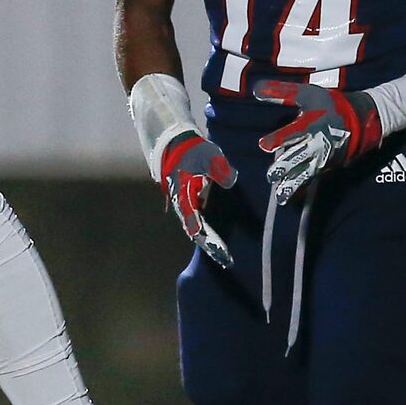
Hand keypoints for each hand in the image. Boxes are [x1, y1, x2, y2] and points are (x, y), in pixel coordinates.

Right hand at [158, 129, 239, 268]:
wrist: (175, 144)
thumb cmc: (192, 150)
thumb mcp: (208, 156)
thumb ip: (218, 169)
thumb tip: (231, 182)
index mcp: (183, 195)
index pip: (195, 222)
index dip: (207, 237)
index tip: (220, 250)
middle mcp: (182, 204)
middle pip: (195, 231)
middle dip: (210, 246)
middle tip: (226, 261)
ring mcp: (185, 204)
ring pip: (195, 228)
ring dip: (209, 242)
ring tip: (224, 257)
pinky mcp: (189, 202)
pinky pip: (198, 221)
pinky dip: (207, 232)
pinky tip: (218, 241)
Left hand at [253, 79, 383, 207]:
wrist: (360, 118)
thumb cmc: (329, 104)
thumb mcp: (306, 94)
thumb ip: (281, 92)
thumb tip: (255, 89)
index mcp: (311, 125)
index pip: (292, 133)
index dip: (277, 139)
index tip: (264, 144)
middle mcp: (316, 143)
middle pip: (298, 157)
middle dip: (284, 167)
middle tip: (271, 175)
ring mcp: (322, 157)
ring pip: (305, 173)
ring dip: (292, 184)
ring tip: (280, 196)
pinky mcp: (326, 165)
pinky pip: (311, 178)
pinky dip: (300, 188)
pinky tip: (290, 197)